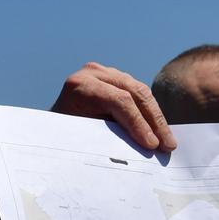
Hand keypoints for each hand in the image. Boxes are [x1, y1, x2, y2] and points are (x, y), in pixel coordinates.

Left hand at [51, 62, 176, 151]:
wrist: (50, 124)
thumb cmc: (62, 135)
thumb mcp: (81, 136)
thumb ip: (108, 136)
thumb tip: (142, 148)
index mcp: (80, 86)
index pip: (119, 101)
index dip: (138, 123)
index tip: (151, 146)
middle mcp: (93, 72)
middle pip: (134, 93)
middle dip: (154, 121)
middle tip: (168, 146)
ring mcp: (105, 71)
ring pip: (140, 92)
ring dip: (156, 118)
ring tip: (169, 141)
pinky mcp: (114, 77)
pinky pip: (138, 93)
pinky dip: (150, 112)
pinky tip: (160, 131)